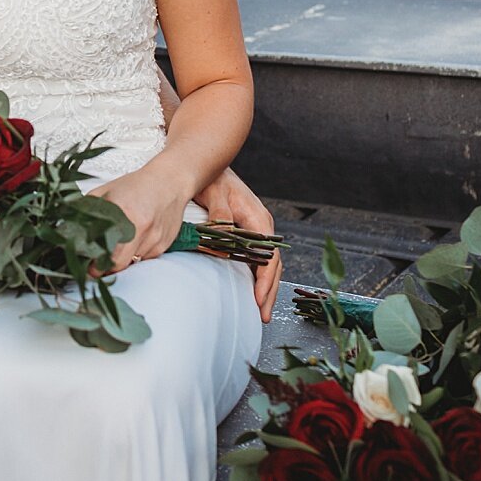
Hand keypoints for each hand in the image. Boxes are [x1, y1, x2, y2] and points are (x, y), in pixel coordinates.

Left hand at [85, 170, 187, 277]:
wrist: (171, 182)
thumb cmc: (138, 186)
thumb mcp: (106, 191)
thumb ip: (87, 208)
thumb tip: (67, 227)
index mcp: (122, 211)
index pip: (104, 248)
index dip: (95, 263)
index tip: (88, 267)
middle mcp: (140, 227)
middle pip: (119, 264)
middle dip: (106, 268)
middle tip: (98, 265)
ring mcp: (154, 238)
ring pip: (132, 263)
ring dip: (123, 259)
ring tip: (119, 244)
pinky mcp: (163, 245)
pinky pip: (145, 258)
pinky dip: (136, 254)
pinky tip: (136, 238)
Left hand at [193, 167, 280, 322]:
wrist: (208, 164)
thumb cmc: (212, 179)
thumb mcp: (215, 195)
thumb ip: (220, 218)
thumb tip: (224, 247)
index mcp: (258, 219)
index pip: (268, 256)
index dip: (264, 280)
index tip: (258, 299)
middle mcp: (262, 226)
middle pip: (272, 265)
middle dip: (268, 291)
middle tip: (262, 316)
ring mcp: (256, 229)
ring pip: (267, 263)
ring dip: (265, 286)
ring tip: (260, 309)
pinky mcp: (247, 231)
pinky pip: (257, 257)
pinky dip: (257, 275)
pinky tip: (252, 289)